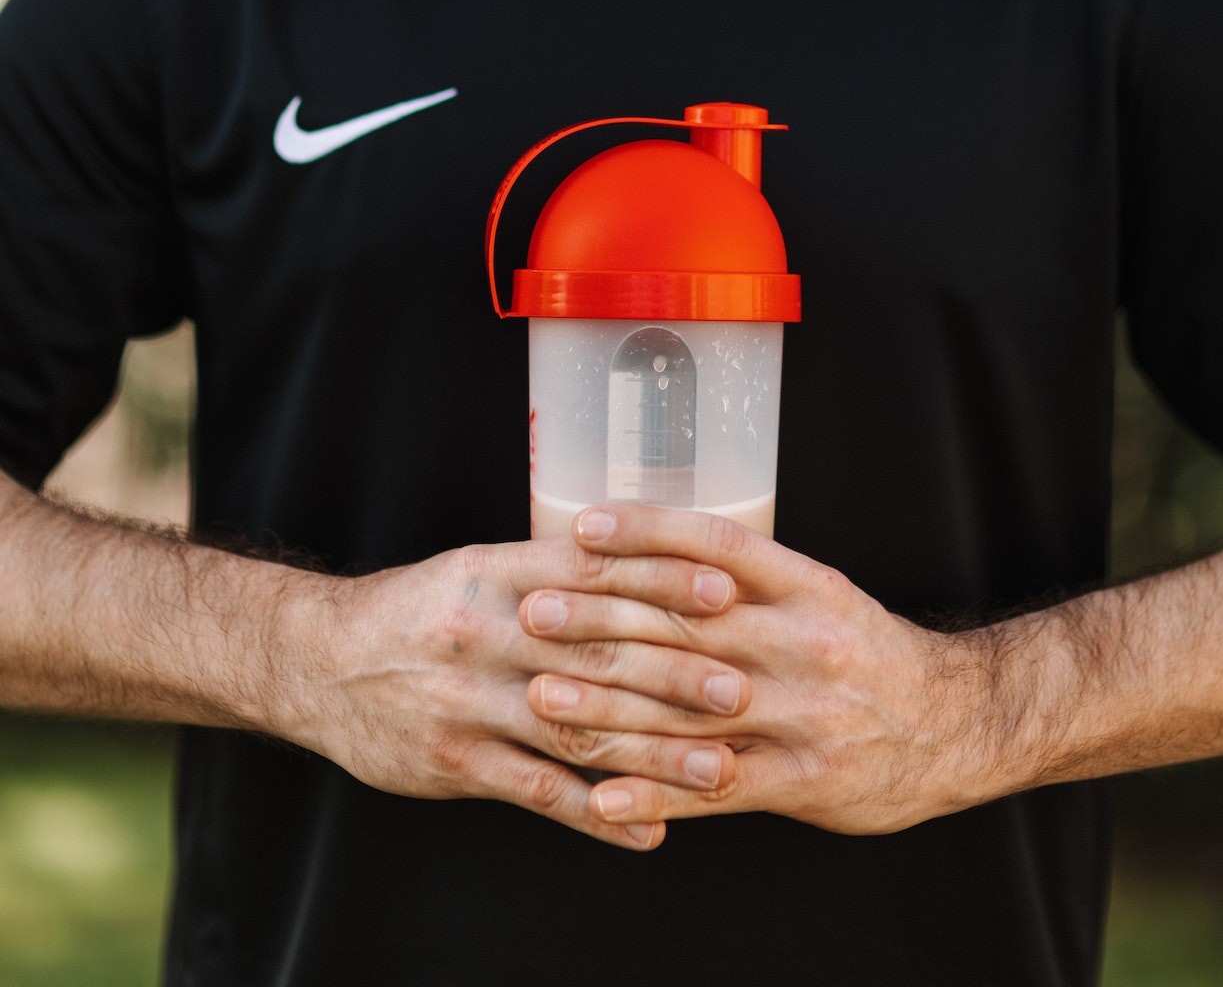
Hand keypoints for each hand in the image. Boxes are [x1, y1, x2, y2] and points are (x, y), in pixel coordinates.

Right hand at [282, 534, 749, 850]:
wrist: (319, 660)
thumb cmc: (422, 609)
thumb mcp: (483, 568)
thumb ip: (557, 570)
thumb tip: (648, 555)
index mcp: (502, 573)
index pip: (595, 569)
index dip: (663, 578)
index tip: (726, 588)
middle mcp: (489, 631)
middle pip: (597, 652)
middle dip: (676, 673)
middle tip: (742, 690)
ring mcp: (470, 700)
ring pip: (576, 729)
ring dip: (653, 755)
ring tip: (718, 770)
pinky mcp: (453, 760)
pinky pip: (534, 791)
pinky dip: (594, 812)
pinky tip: (646, 828)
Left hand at [520, 506, 991, 836]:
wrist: (959, 725)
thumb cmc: (870, 652)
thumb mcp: (820, 593)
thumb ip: (747, 579)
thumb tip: (656, 552)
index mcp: (804, 586)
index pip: (713, 546)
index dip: (645, 533)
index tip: (581, 528)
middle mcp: (799, 642)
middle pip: (685, 626)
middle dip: (601, 619)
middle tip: (533, 612)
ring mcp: (799, 715)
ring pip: (688, 710)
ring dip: (607, 705)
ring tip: (541, 696)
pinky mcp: (801, 782)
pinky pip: (716, 788)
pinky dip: (655, 793)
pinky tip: (601, 795)